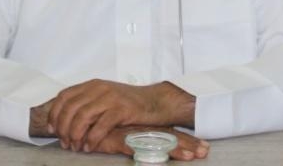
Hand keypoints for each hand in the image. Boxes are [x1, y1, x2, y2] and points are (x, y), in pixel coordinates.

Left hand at [48, 80, 194, 151]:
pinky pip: (101, 126)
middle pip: (71, 108)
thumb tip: (64, 122)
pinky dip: (92, 139)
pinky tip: (89, 147)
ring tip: (76, 147)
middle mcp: (99, 88)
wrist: (154, 101)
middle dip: (64, 128)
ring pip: (83, 116)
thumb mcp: (104, 97)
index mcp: (92, 85)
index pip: (64, 96)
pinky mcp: (122, 109)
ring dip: (76, 135)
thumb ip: (86, 103)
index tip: (52, 129)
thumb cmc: (128, 103)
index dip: (54, 114)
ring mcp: (110, 98)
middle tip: (65, 143)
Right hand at [82, 125, 208, 160]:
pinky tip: (159, 160)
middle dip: (188, 144)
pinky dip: (148, 154)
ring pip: (158, 142)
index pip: (169, 134)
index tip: (204, 147)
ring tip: (192, 156)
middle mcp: (140, 129)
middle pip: (168, 137)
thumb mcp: (121, 136)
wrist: (77, 121)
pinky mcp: (117, 139)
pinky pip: (136, 147)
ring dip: (176, 150)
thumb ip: (135, 140)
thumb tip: (148, 148)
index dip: (186, 140)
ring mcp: (130, 133)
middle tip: (205, 151)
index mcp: (143, 128)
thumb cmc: (100, 131)